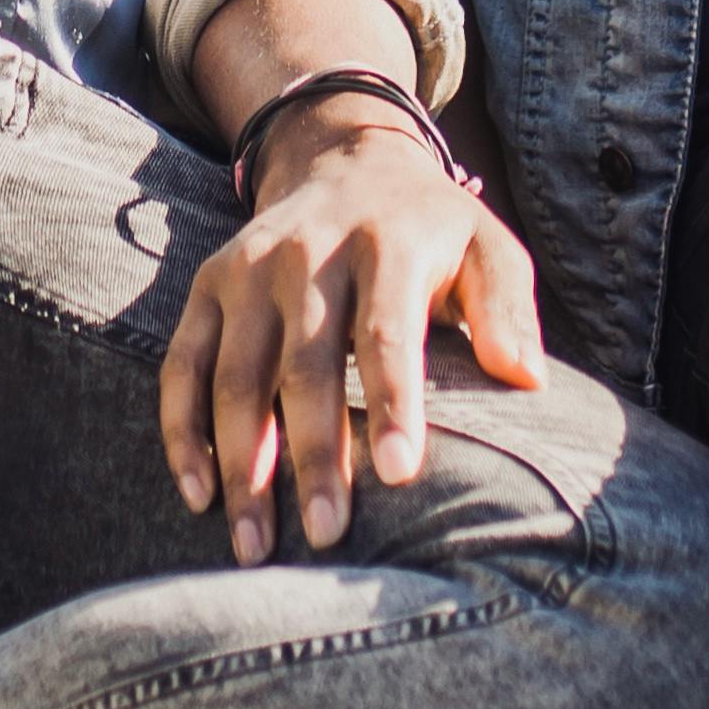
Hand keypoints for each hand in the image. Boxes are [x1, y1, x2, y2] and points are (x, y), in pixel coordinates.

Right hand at [160, 90, 545, 562]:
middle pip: (305, 366)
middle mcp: (308, 253)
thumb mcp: (487, 248)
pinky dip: (182, 433)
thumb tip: (525, 378)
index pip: (386, 331)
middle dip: (314, 455)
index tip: (400, 476)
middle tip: (327, 537)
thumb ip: (507, 308)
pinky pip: (184, 365)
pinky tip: (200, 496)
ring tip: (257, 548)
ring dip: (243, 465)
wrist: (346, 161)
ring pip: (236, 376)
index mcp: (386, 244)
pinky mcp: (207, 286)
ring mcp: (249, 269)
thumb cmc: (430, 232)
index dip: (393, 403)